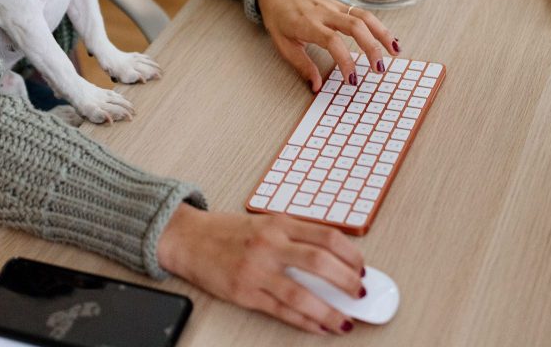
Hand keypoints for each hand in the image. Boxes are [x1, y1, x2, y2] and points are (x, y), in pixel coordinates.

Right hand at [157, 205, 365, 333]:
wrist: (188, 238)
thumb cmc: (227, 232)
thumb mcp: (266, 224)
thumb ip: (296, 237)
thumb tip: (333, 260)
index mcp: (279, 223)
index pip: (327, 236)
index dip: (351, 255)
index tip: (362, 268)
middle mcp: (270, 244)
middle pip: (321, 263)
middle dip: (347, 282)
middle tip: (360, 294)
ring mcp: (257, 270)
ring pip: (303, 294)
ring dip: (330, 311)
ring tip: (344, 321)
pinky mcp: (245, 293)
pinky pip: (282, 311)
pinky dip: (305, 322)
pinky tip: (318, 327)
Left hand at [257, 0, 399, 92]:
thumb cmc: (279, 17)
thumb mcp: (283, 44)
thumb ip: (301, 65)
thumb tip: (317, 86)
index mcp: (308, 24)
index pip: (332, 41)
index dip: (345, 60)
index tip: (351, 79)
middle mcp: (325, 13)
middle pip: (355, 26)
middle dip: (371, 47)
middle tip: (380, 68)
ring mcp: (335, 6)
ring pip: (364, 16)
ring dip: (382, 33)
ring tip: (396, 51)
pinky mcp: (342, 4)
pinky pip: (363, 13)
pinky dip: (379, 26)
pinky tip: (389, 39)